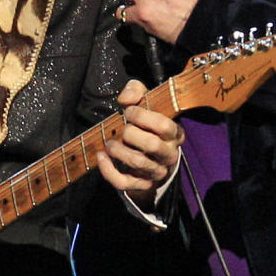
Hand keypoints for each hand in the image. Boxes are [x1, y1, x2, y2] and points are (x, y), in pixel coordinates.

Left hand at [96, 78, 183, 205]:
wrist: (150, 155)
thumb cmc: (147, 124)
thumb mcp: (145, 102)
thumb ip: (136, 91)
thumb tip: (125, 98)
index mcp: (174, 133)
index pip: (163, 125)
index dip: (142, 116)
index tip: (128, 112)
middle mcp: (169, 154)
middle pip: (152, 144)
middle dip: (130, 133)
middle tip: (121, 129)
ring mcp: (157, 171)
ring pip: (138, 163)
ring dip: (118, 150)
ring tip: (109, 142)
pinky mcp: (142, 184)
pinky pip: (124, 182)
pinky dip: (108, 170)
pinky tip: (101, 157)